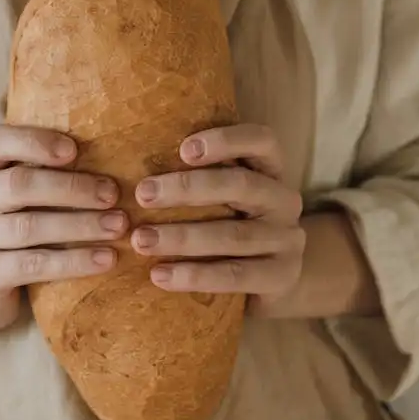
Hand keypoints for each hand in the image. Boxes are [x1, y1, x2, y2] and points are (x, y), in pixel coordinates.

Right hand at [0, 125, 125, 334]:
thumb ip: (42, 174)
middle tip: (113, 194)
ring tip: (118, 226)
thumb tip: (110, 152)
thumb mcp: (14, 199)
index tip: (74, 149)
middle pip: (17, 184)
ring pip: (27, 227)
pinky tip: (106, 259)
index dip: (33, 141)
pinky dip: (73, 262)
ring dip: (80, 225)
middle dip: (70, 187)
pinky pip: (32, 266)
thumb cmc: (9, 233)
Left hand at [130, 124, 305, 306]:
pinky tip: (160, 275)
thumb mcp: (222, 196)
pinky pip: (236, 275)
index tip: (183, 149)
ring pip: (235, 235)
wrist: (273, 279)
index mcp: (270, 169)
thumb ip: (194, 177)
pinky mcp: (281, 276)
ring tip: (141, 240)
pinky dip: (195, 275)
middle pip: (242, 185)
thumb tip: (131, 160)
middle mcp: (284, 200)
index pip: (261, 140)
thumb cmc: (230, 225)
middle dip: (188, 188)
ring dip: (183, 237)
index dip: (226, 140)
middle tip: (142, 194)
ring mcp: (287, 240)